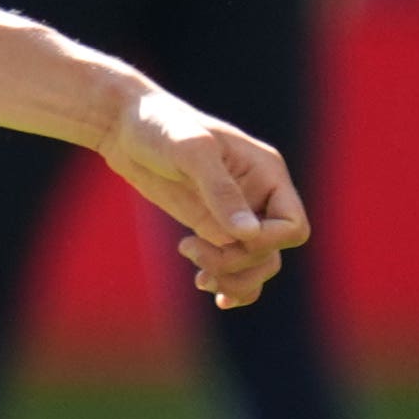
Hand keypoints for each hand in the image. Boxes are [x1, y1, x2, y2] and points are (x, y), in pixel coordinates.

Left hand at [100, 84, 308, 310]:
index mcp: (267, 173)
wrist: (125, 128)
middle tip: (192, 250)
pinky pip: (236, 265)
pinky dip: (229, 284)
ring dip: (232, 280)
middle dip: (237, 264)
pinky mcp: (211, 225)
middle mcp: (258, 196)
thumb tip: (248, 234)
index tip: (226, 236)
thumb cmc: (160, 127)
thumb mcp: (191, 151)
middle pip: (272, 253)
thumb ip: (220, 191)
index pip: (292, 226)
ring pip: (257, 265)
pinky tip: (211, 291)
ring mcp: (235, 214)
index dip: (266, 243)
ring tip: (198, 278)